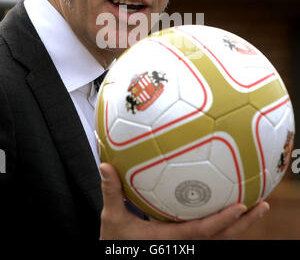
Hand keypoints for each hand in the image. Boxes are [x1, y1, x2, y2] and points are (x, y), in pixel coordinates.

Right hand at [99, 163, 269, 239]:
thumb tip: (105, 165)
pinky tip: (233, 208)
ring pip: (221, 239)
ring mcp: (186, 246)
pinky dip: (227, 224)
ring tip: (258, 205)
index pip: (201, 232)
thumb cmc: (116, 244)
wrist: (118, 259)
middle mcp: (184, 245)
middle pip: (222, 239)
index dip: (222, 221)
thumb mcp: (111, 219)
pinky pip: (212, 235)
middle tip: (263, 204)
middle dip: (244, 224)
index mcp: (170, 240)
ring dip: (241, 224)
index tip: (241, 205)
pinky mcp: (185, 243)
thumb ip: (111, 192)